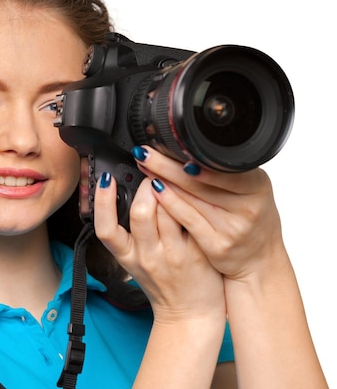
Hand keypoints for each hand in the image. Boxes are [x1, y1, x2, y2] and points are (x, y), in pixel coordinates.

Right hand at [93, 170, 225, 323]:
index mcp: (127, 256)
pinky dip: (190, 201)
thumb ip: (130, 231)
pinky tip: (192, 192)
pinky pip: (192, 218)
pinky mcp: (199, 252)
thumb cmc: (161, 282)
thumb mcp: (135, 260)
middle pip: (141, 213)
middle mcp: (148, 255)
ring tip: (172, 179)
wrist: (190, 313)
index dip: (103, 202)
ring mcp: (175, 254)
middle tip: (151, 176)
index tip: (106, 179)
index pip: (105, 228)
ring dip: (170, 189)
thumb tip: (127, 190)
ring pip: (169, 211)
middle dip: (146, 186)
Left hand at [130, 146, 287, 282]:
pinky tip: (155, 192)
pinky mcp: (218, 246)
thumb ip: (224, 171)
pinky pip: (187, 220)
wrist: (260, 258)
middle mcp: (248, 207)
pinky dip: (169, 203)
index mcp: (257, 186)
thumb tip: (187, 148)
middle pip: (200, 183)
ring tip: (145, 168)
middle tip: (146, 153)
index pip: (223, 169)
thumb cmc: (249, 216)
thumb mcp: (248, 188)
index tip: (171, 147)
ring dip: (163, 181)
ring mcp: (233, 229)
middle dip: (167, 165)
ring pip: (191, 200)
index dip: (195, 159)